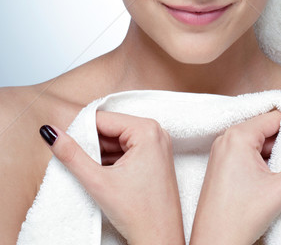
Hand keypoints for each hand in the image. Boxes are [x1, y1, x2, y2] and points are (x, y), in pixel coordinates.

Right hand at [39, 111, 185, 244]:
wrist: (160, 241)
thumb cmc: (138, 213)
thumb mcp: (98, 181)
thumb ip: (72, 155)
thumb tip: (50, 133)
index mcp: (147, 129)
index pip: (103, 119)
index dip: (81, 131)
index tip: (66, 145)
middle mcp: (156, 132)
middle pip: (111, 128)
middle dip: (92, 144)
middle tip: (80, 164)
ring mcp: (157, 145)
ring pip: (118, 140)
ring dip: (101, 154)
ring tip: (95, 175)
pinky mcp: (155, 157)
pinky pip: (127, 150)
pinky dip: (112, 161)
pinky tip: (105, 177)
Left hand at [189, 110, 280, 244]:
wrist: (215, 243)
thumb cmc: (241, 217)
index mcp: (238, 135)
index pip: (275, 117)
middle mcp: (226, 137)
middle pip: (265, 128)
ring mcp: (221, 149)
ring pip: (256, 140)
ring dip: (272, 153)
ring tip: (279, 177)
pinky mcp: (220, 162)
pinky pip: (245, 150)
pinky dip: (260, 160)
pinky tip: (267, 180)